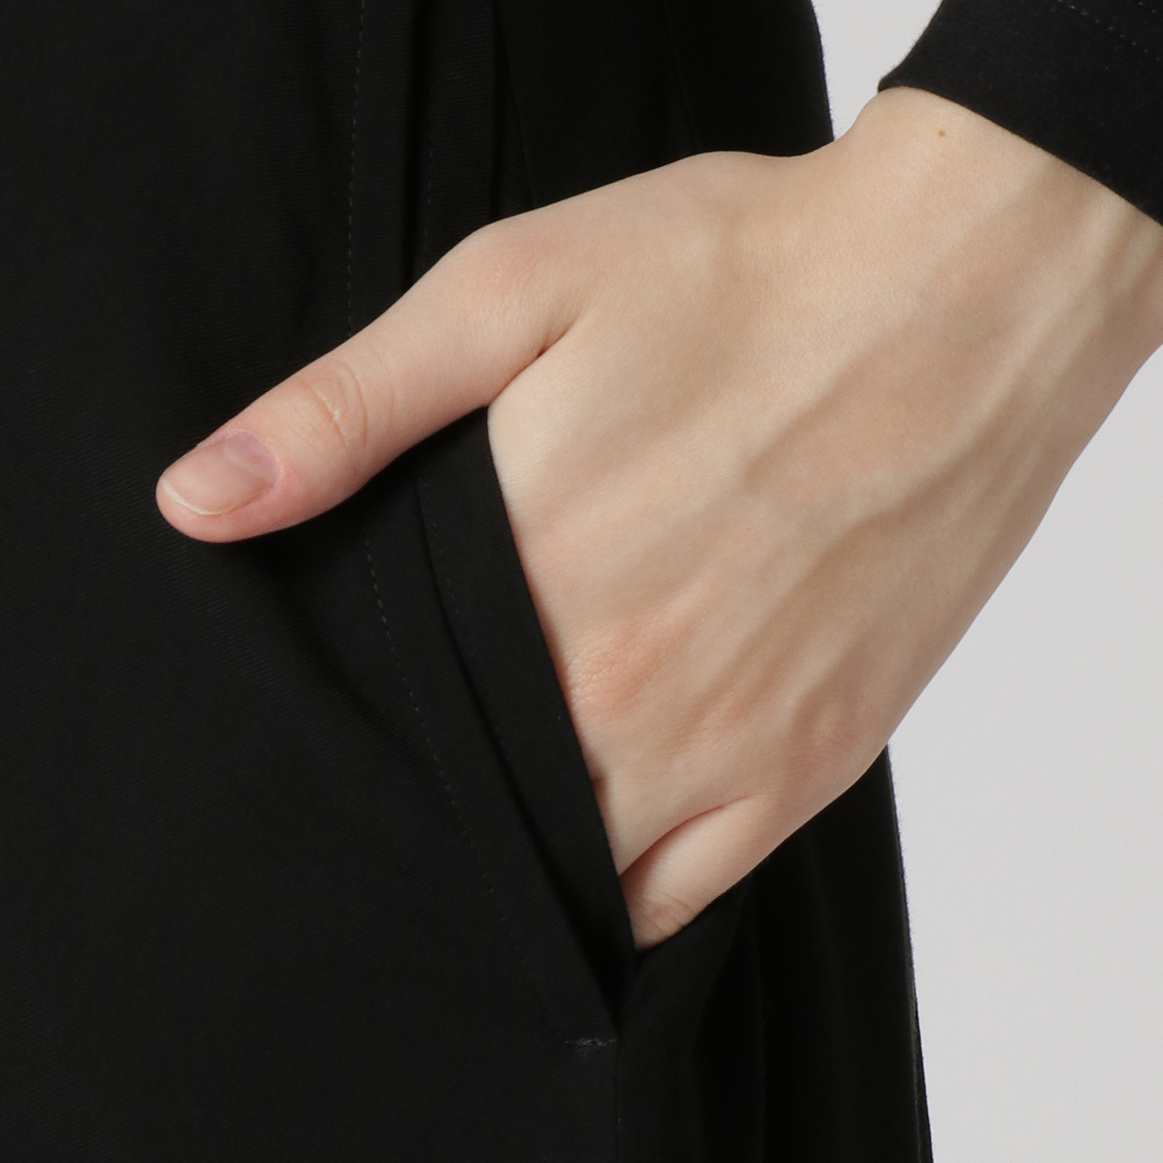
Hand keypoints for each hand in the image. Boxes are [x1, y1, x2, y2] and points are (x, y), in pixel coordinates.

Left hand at [156, 90, 1162, 945]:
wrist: (968, 286)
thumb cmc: (742, 268)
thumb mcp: (515, 289)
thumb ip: (348, 407)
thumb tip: (193, 502)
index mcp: (535, 571)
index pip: (384, 724)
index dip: (329, 743)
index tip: (290, 744)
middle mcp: (626, 685)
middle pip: (467, 813)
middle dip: (407, 807)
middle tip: (353, 793)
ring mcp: (731, 739)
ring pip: (570, 874)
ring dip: (507, 861)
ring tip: (458, 822)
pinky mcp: (818, 759)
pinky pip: (686, 894)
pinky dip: (620, 895)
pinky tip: (578, 854)